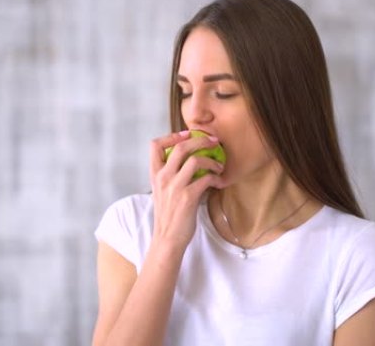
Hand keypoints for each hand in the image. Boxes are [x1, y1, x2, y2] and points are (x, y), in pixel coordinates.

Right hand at [149, 130, 224, 251]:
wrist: (167, 239)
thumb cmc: (168, 215)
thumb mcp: (162, 191)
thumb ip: (170, 175)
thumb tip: (190, 160)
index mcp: (155, 175)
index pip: (155, 145)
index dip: (172, 136)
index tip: (187, 134)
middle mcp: (163, 178)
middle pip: (181, 147)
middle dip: (201, 140)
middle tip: (214, 141)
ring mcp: (175, 187)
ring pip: (195, 160)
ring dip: (212, 161)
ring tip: (219, 167)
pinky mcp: (188, 197)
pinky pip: (206, 179)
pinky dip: (215, 178)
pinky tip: (218, 182)